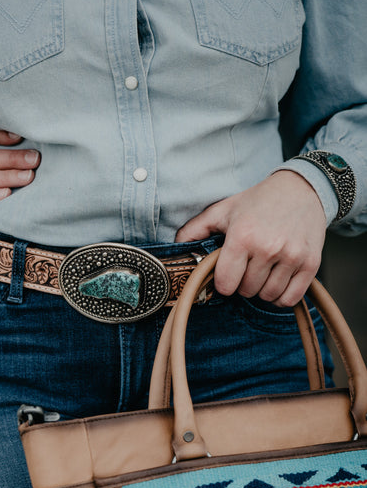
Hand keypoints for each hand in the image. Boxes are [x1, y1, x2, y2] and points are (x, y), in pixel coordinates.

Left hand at [175, 171, 326, 305]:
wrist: (302, 189)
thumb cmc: (259, 201)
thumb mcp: (223, 210)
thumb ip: (196, 229)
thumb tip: (175, 248)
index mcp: (243, 236)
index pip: (226, 284)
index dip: (224, 283)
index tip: (228, 274)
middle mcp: (268, 248)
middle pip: (247, 291)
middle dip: (244, 283)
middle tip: (249, 266)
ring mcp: (291, 256)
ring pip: (268, 296)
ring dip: (263, 290)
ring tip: (263, 271)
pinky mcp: (310, 263)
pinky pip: (290, 298)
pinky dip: (281, 296)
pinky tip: (278, 281)